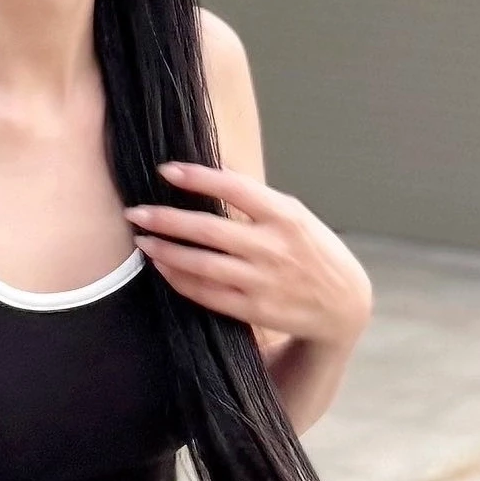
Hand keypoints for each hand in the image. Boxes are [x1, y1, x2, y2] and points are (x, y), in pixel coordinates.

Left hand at [124, 161, 372, 348]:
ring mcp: (263, 281)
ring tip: (142, 240)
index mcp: (285, 215)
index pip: (234, 188)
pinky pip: (206, 294)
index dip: (197, 178)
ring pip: (201, 264)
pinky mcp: (255, 309)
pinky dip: (180, 279)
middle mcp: (273, 247)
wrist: (343, 305)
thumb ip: (256, 198)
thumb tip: (214, 172)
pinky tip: (162, 267)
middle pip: (208, 229)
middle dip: (166, 219)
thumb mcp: (296, 216)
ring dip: (166, 251)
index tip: (165, 170)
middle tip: (136, 212)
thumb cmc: (313, 252)